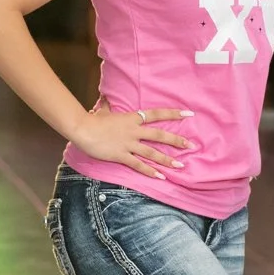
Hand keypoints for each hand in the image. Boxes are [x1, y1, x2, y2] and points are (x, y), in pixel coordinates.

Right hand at [70, 107, 193, 179]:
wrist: (82, 129)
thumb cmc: (92, 120)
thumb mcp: (103, 111)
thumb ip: (109, 105)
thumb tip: (106, 97)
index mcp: (132, 118)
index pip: (156, 114)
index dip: (173, 113)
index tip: (188, 113)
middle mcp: (134, 131)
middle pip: (159, 135)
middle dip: (176, 140)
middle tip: (191, 145)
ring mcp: (128, 144)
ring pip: (152, 152)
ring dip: (167, 159)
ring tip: (180, 166)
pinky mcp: (121, 155)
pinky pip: (138, 165)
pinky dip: (150, 171)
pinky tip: (161, 177)